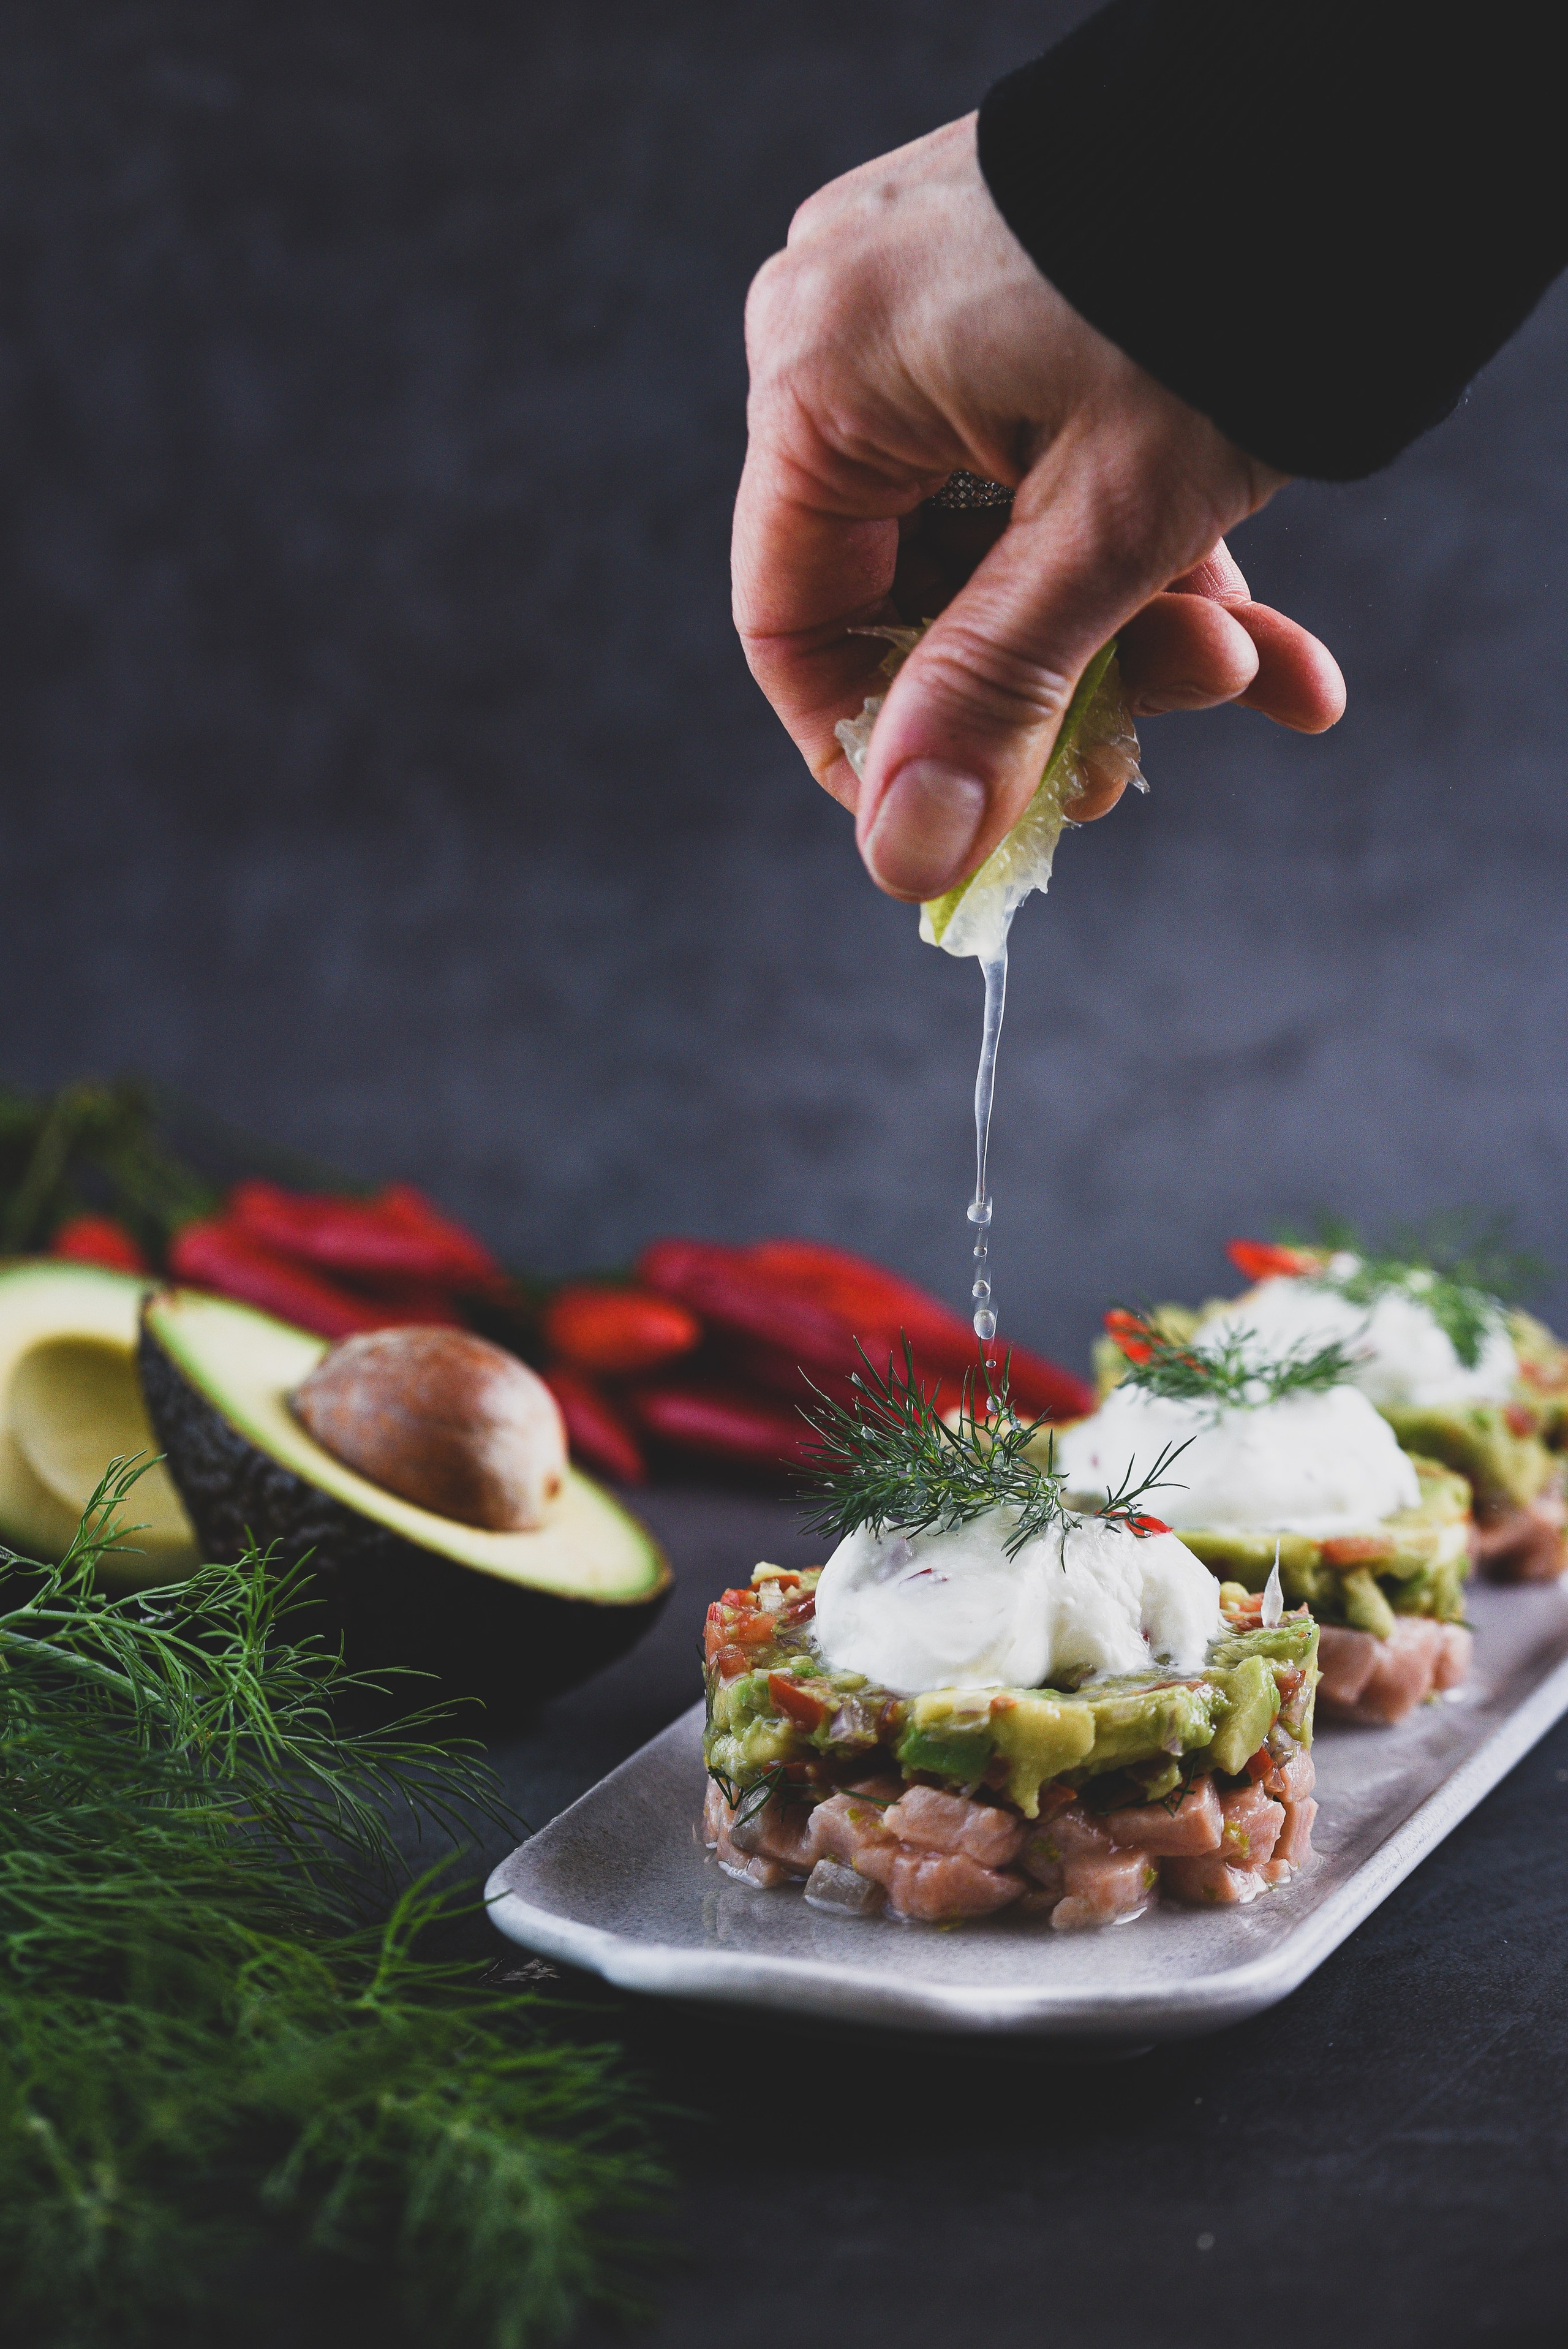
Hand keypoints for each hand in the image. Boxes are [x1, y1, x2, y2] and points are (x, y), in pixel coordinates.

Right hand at [732, 116, 1345, 900]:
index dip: (882, 750)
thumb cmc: (1219, 291)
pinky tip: (1272, 639)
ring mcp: (935, 315)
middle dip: (1058, 686)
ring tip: (1257, 667)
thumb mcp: (1107, 524)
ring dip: (1136, 635)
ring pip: (1006, 548)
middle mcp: (850, 339)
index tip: (972, 826)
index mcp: (819, 378)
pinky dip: (1157, 558)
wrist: (1362, 115)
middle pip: (917, 596)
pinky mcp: (1022, 307)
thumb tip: (906, 860)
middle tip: (1157, 746)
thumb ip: (994, 694)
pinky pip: (1052, 473)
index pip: (795, 627)